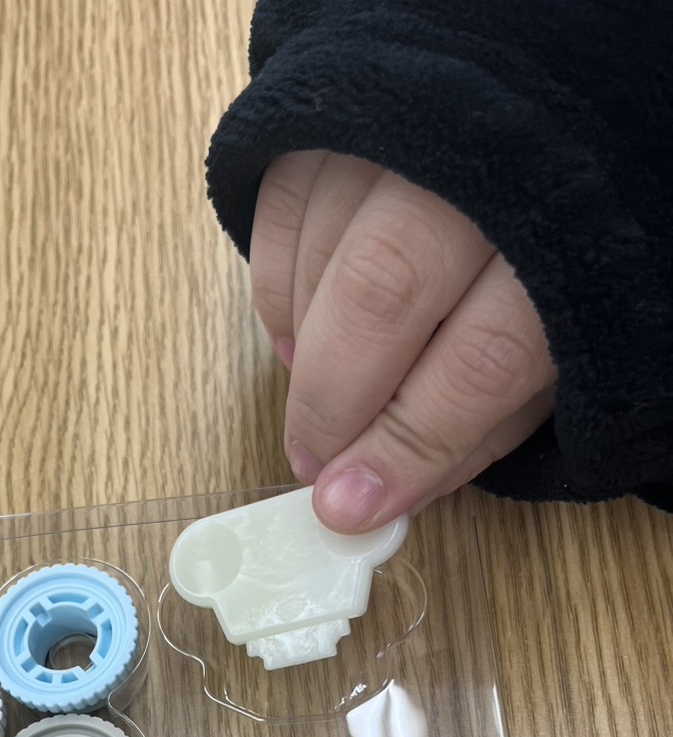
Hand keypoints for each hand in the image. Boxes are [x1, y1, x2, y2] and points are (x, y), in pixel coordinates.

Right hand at [250, 152, 555, 531]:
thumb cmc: (552, 270)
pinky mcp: (343, 118)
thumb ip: (479, 426)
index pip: (483, 357)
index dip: (410, 443)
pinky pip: (282, 212)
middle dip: (335, 402)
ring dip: (304, 353)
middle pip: (387, 290)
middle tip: (315, 464)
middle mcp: (492, 163)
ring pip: (329, 251)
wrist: (545, 138)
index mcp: (574, 242)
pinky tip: (298, 339)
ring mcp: (409, 128)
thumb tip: (379, 490)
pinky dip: (276, 294)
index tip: (353, 504)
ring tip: (317, 402)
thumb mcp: (553, 359)